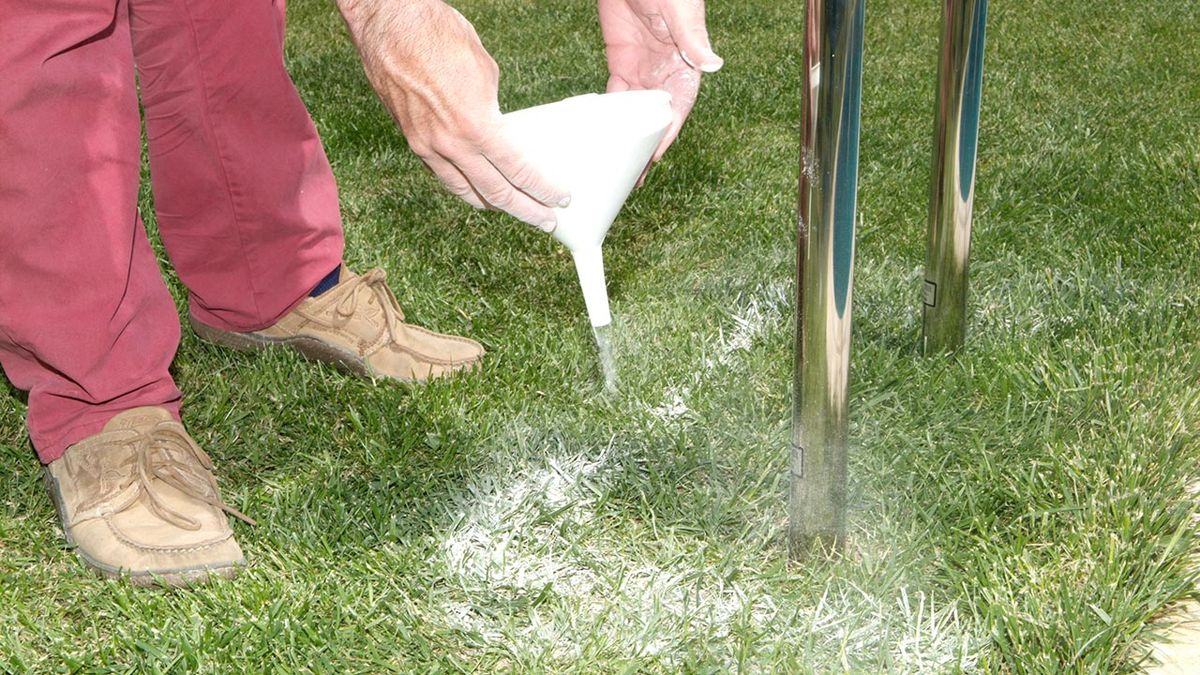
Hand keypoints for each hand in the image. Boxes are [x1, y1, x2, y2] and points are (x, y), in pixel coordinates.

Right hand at [338, 0, 568, 230]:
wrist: (390, 25)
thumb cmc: (440, 37)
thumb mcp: (485, 72)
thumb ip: (494, 110)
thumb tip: (500, 126)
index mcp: (476, 127)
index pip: (518, 172)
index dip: (542, 190)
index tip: (560, 200)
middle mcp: (450, 146)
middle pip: (495, 194)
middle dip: (525, 211)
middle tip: (545, 221)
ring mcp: (427, 147)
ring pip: (464, 191)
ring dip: (491, 204)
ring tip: (511, 209)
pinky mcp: (411, 140)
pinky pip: (442, 174)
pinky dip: (463, 185)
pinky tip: (475, 186)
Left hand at [599, 0, 721, 167]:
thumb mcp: (680, 8)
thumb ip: (693, 36)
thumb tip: (713, 64)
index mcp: (686, 63)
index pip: (678, 106)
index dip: (667, 132)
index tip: (655, 156)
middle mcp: (666, 70)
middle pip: (656, 116)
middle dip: (646, 146)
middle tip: (633, 177)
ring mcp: (642, 67)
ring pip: (634, 111)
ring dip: (626, 137)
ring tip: (616, 166)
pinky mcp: (621, 58)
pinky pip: (615, 93)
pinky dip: (608, 113)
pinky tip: (601, 134)